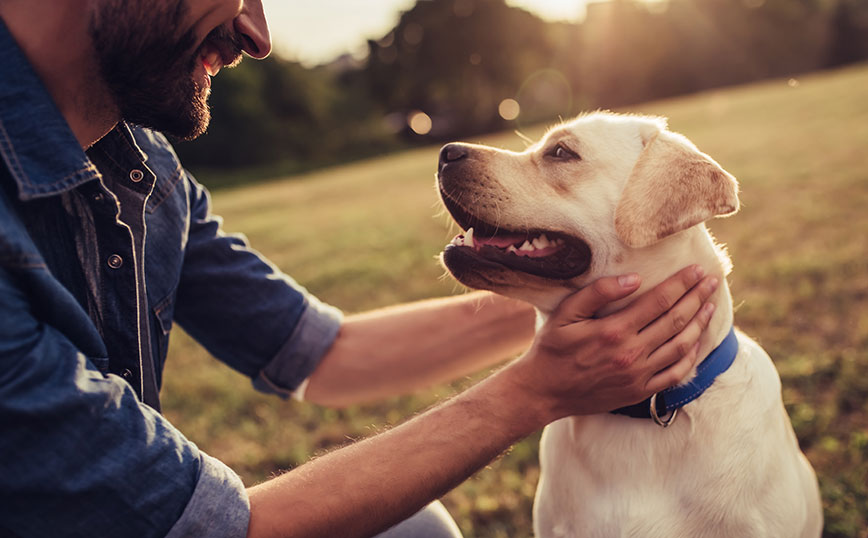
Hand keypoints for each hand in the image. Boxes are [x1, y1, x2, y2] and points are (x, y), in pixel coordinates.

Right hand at [510, 265, 718, 420]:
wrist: (543, 392)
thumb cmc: (552, 348)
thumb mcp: (565, 314)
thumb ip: (597, 293)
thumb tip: (634, 278)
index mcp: (614, 331)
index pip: (659, 301)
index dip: (682, 283)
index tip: (697, 270)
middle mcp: (631, 353)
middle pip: (676, 320)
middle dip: (697, 298)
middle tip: (712, 281)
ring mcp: (638, 375)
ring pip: (681, 346)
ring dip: (699, 323)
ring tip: (710, 306)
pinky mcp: (640, 392)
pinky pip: (675, 374)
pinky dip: (691, 356)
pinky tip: (696, 341)